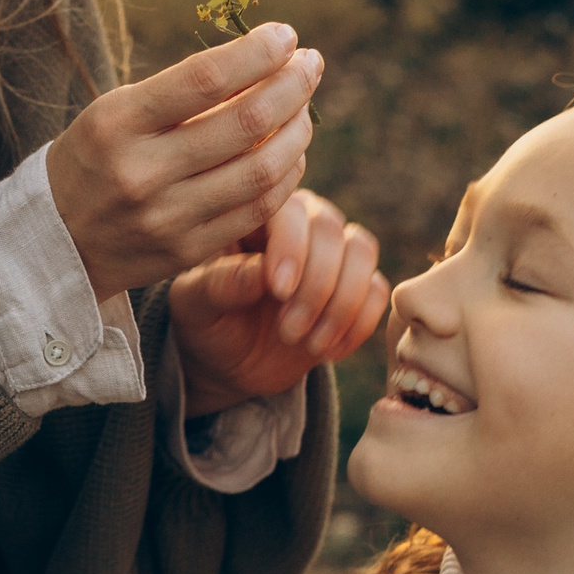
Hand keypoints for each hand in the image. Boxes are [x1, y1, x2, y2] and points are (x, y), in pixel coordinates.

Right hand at [50, 23, 322, 300]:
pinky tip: (290, 153)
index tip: (285, 35)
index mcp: (117, 124)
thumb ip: (180, 94)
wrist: (54, 241)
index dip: (257, 52)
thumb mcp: (115, 113)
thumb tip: (264, 61)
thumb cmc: (94, 159)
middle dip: (292, 86)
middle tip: (310, 64)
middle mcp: (141, 173)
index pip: (205, 78)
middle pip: (244, 123)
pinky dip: (285, 176)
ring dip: (297, 131)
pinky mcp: (186, 251)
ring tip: (304, 107)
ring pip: (261, 170)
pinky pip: (256, 211)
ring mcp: (166, 219)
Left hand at [172, 191, 390, 418]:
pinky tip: (329, 352)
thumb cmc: (206, 323)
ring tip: (309, 346)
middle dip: (316, 286)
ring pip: (362, 251)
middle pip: (331, 229)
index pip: (289, 210)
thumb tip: (260, 273)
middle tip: (288, 333)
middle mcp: (300, 224)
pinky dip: (360, 323)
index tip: (278, 292)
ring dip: (342, 303)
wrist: (229, 362)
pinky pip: (378, 290)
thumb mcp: (195, 307)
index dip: (292, 247)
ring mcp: (333, 253)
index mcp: (256, 216)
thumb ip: (219, 284)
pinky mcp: (356, 287)